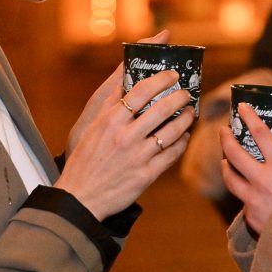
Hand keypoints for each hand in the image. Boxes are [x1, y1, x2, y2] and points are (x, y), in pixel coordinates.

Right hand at [58, 67, 195, 219]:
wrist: (81, 196)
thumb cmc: (85, 160)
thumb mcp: (92, 128)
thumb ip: (109, 105)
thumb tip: (124, 83)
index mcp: (111, 121)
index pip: (141, 91)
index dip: (161, 79)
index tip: (172, 75)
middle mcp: (126, 136)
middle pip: (162, 109)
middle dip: (179, 97)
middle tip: (186, 93)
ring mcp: (138, 156)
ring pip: (172, 131)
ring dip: (185, 119)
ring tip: (190, 113)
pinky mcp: (146, 175)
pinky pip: (171, 154)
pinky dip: (181, 143)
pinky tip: (184, 136)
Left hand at [221, 103, 271, 232]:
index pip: (261, 134)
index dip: (249, 118)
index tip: (241, 107)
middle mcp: (262, 180)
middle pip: (234, 154)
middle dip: (225, 139)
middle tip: (223, 131)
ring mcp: (252, 199)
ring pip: (229, 177)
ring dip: (226, 166)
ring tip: (226, 161)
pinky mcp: (250, 216)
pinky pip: (243, 201)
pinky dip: (245, 194)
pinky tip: (251, 193)